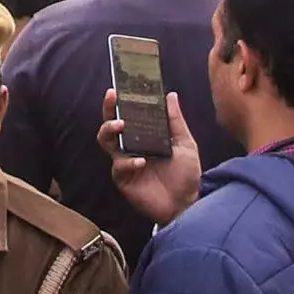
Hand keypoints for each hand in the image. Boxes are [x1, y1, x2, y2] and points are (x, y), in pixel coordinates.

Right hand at [107, 98, 203, 229]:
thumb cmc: (185, 174)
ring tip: (121, 126)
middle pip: (110, 126)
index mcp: (143, 137)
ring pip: (106, 143)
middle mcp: (130, 148)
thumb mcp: (185, 143)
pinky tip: (141, 161)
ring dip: (110, 131)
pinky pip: (119, 168)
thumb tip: (170, 95)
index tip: (117, 90)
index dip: (119, 103)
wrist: (187, 203)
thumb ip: (175, 121)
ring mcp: (125, 163)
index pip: (126, 116)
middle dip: (108, 112)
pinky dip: (129, 163)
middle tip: (113, 100)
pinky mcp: (124, 180)